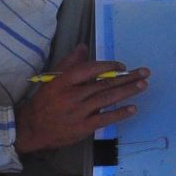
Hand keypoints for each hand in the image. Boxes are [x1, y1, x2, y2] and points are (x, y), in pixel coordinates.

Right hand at [15, 46, 147, 153]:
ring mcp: (78, 111)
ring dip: (128, 91)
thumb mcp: (53, 80)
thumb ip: (70, 63)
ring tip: (143, 85)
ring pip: (107, 98)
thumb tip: (84, 47)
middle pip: (104, 83)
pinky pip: (105, 119)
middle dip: (127, 77)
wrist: (31, 129)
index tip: (123, 66)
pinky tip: (133, 108)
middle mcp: (72, 95)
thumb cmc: (45, 102)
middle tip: (144, 72)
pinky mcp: (83, 127)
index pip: (90, 69)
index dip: (108, 66)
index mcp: (64, 81)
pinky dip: (119, 113)